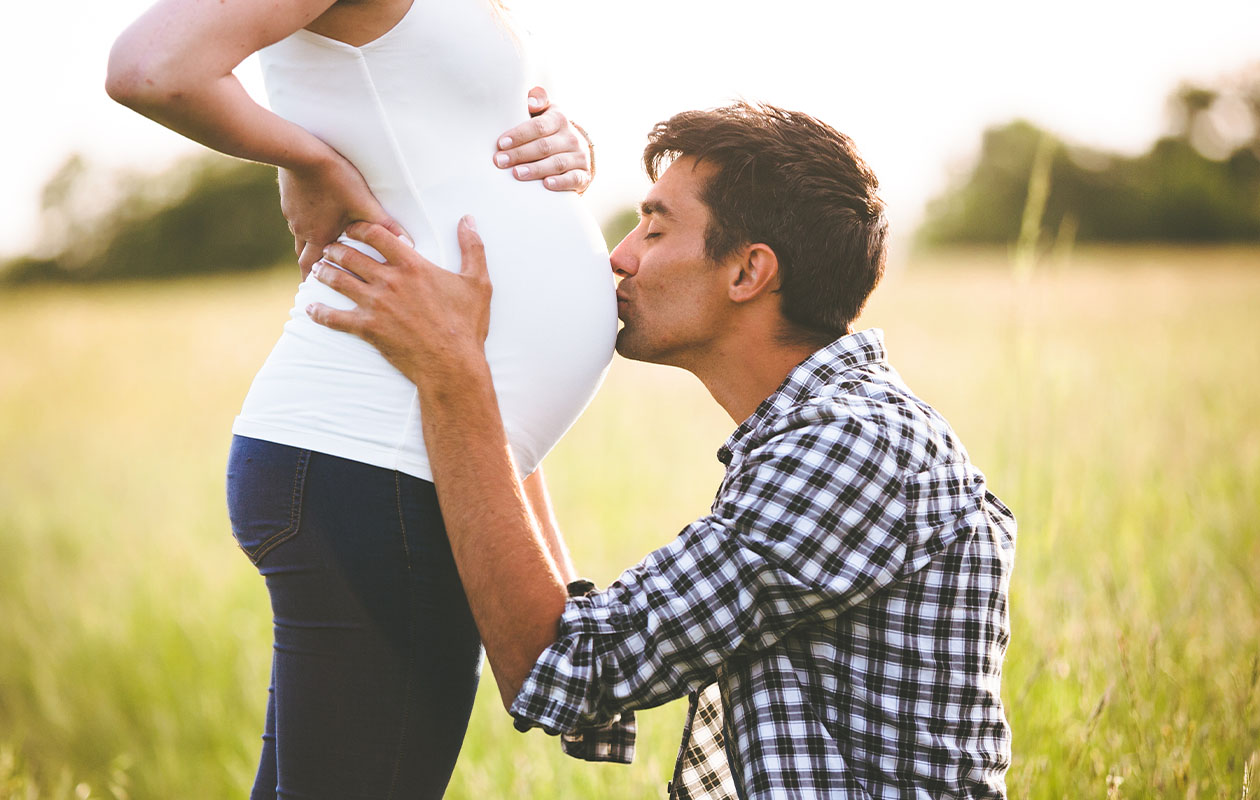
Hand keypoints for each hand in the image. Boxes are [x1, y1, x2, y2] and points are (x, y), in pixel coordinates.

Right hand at [279, 152, 409, 278]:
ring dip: (308, 247)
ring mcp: (293, 216)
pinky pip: (296, 219)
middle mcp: (303, 231)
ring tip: (318, 251)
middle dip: (310, 271)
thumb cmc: (335, 179)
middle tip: (315, 281)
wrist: (302, 152)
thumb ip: (385, 226)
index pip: (314, 269)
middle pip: (303, 259)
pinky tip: (312, 218)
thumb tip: (408, 244)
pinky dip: (305, 225)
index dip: (315, 283)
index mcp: (320, 237)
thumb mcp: (364, 203)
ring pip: (299, 239)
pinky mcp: (288, 201)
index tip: (317, 295)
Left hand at [305, 218, 491, 380]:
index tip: (350, 229)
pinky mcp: (368, 329)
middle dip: (335, 248)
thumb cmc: (467, 325)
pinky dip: (319, 313)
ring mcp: (376, 305)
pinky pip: (334, 318)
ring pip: (338, 281)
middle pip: (351, 255)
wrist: (452, 364)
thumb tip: (469, 220)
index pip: (376, 235)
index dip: (359, 228)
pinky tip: (310, 309)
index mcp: (413, 265)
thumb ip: (473, 248)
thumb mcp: (478, 283)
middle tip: (328, 249)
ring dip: (323, 273)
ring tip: (317, 270)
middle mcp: (390, 281)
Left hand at [493, 86, 591, 193]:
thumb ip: (537, 100)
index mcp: (559, 119)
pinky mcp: (583, 175)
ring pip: (557, 163)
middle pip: (544, 146)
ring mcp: (579, 156)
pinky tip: (546, 185)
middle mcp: (571, 137)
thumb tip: (531, 102)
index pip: (539, 126)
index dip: (519, 135)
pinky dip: (560, 182)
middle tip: (500, 161)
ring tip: (517, 173)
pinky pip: (573, 179)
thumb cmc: (551, 130)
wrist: (577, 150)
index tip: (501, 143)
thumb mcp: (545, 111)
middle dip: (520, 154)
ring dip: (536, 169)